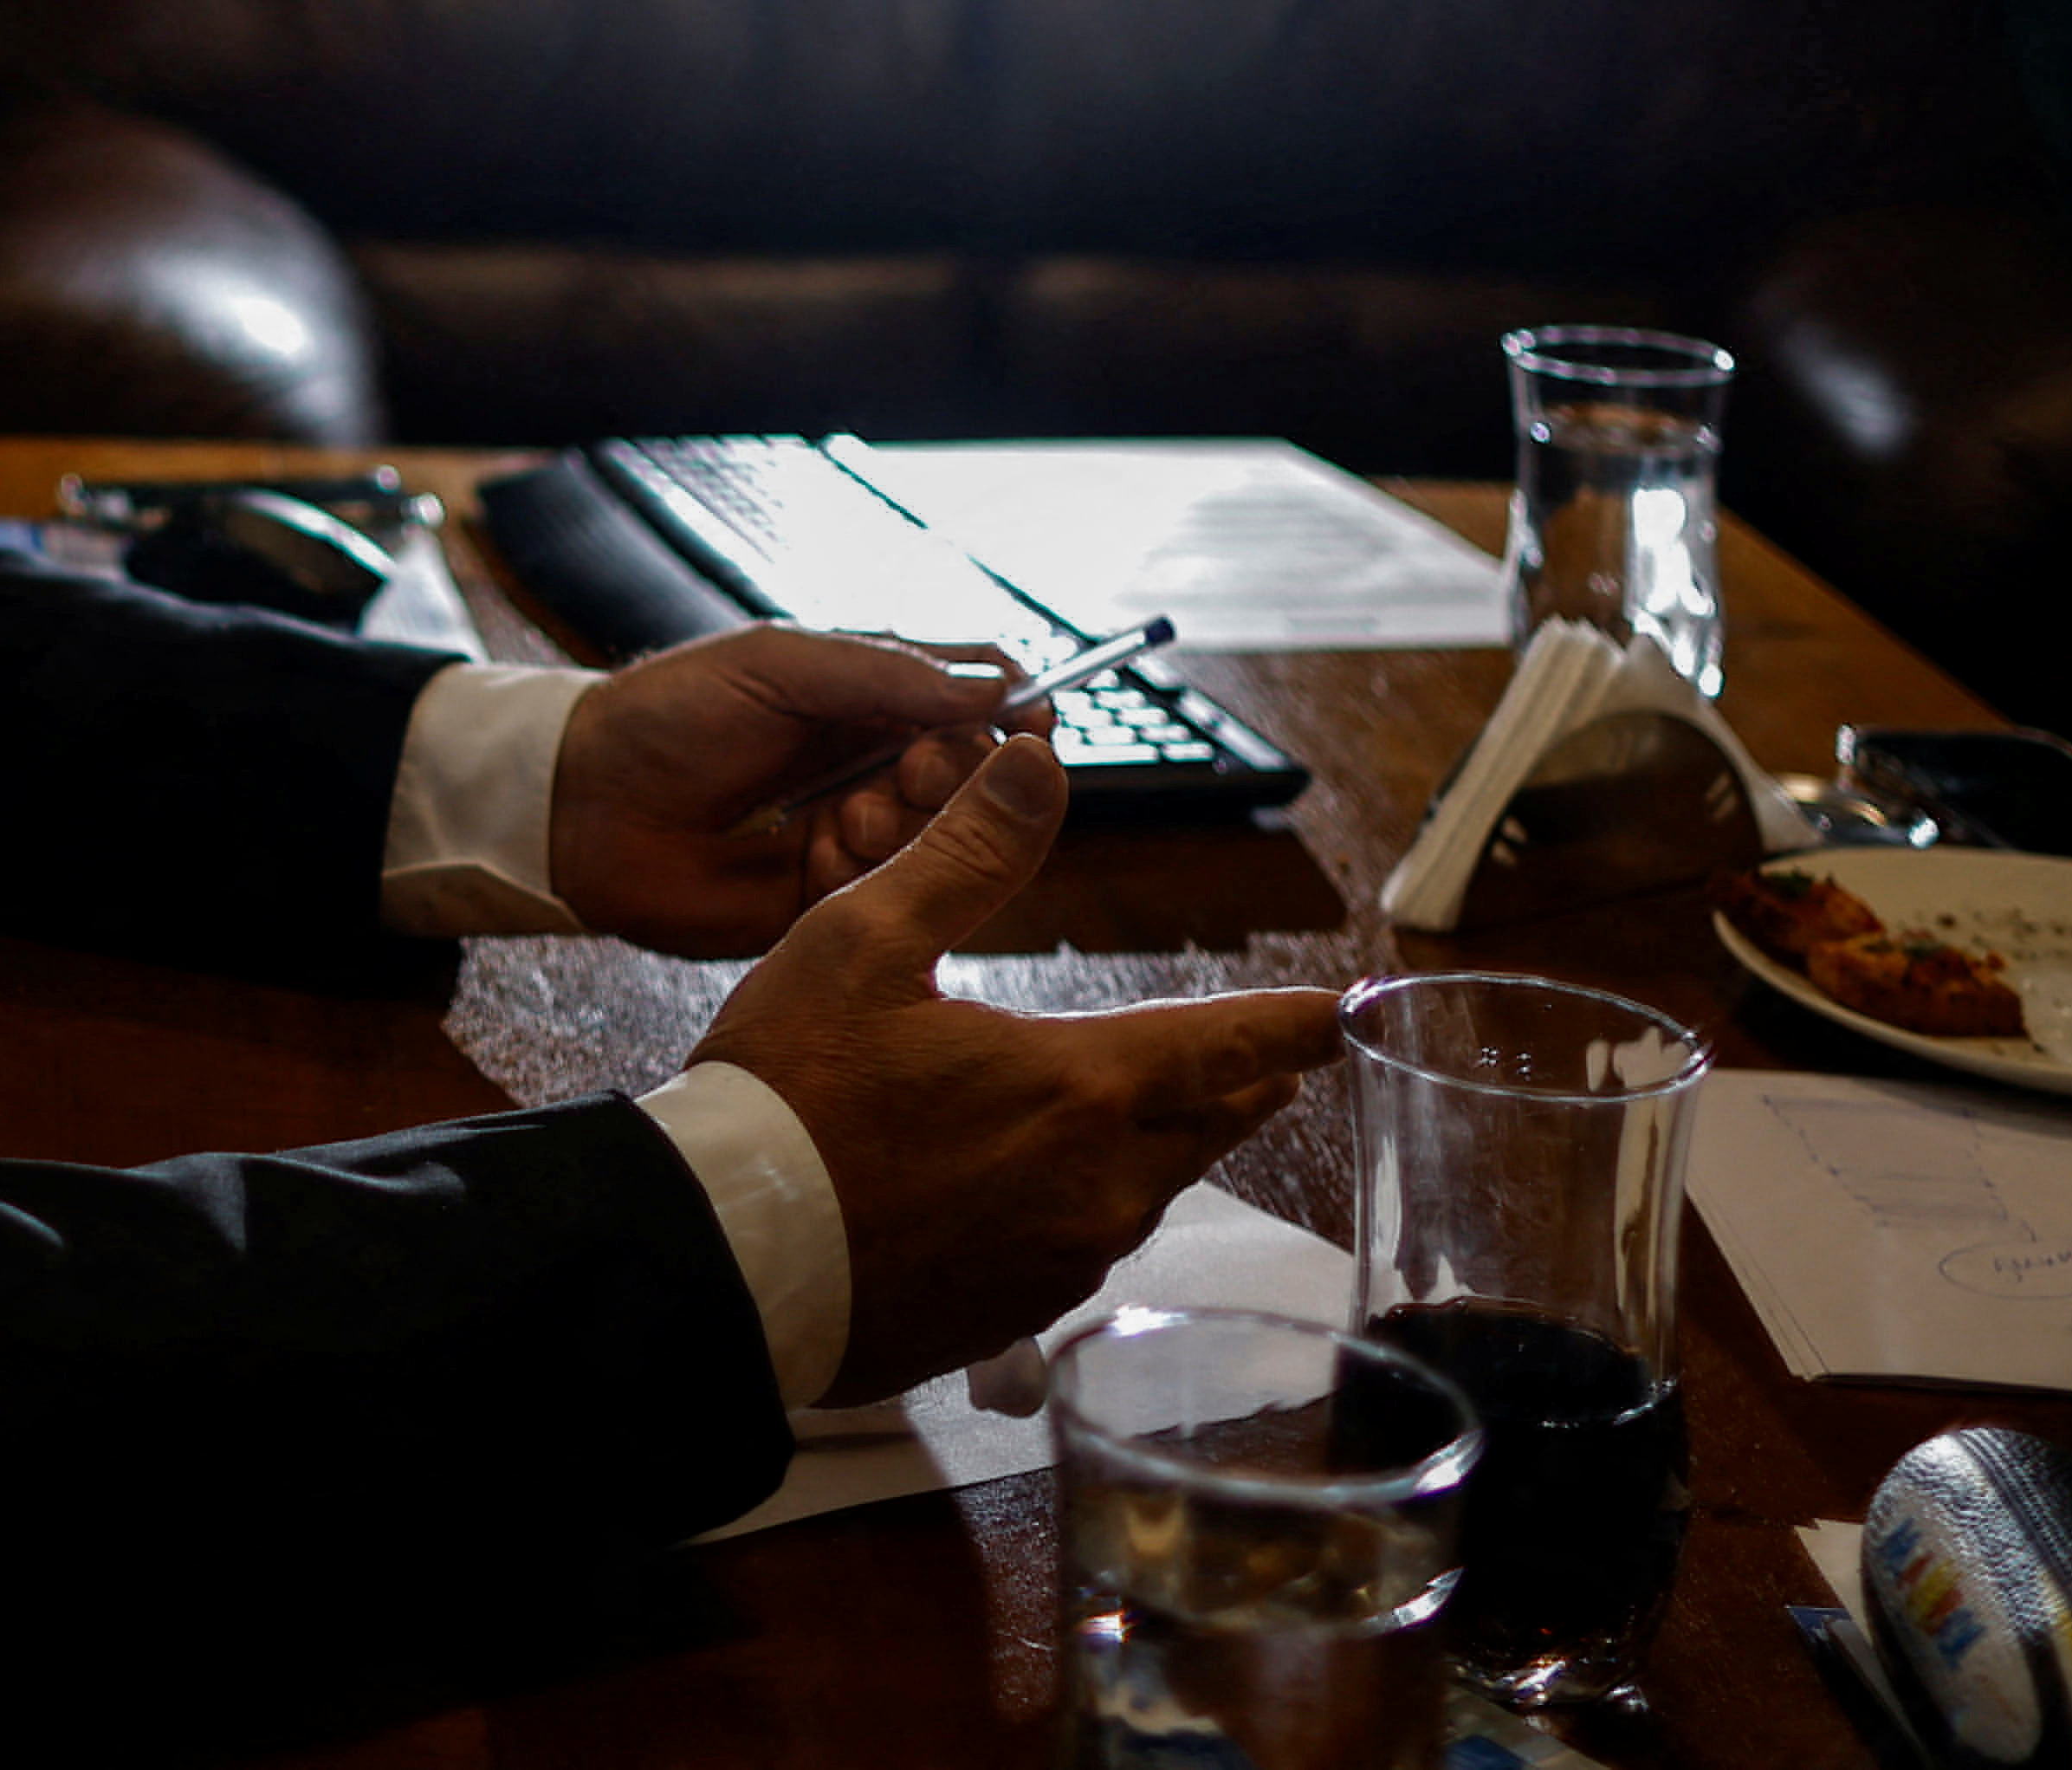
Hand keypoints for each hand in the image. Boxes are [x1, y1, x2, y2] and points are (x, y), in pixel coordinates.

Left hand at [543, 623, 1008, 958]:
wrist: (583, 804)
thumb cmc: (669, 714)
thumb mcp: (777, 663)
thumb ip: (885, 671)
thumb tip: (994, 684)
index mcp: (869, 692)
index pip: (979, 691)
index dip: (1014, 707)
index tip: (1024, 723)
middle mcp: (874, 761)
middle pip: (977, 771)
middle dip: (953, 774)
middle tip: (900, 770)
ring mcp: (857, 831)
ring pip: (945, 838)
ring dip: (903, 826)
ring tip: (838, 815)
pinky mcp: (831, 899)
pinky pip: (892, 894)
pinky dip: (864, 872)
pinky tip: (811, 855)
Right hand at [687, 739, 1346, 1397]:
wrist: (727, 1259)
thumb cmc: (786, 1096)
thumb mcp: (862, 941)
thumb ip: (966, 852)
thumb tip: (1037, 760)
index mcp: (1078, 1088)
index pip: (1225, 1044)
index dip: (1290, 1022)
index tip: (1344, 1011)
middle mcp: (1097, 1184)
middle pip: (1205, 1124)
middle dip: (1241, 1085)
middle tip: (1273, 1065)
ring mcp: (1061, 1259)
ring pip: (1147, 1188)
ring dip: (1165, 1144)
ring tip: (1174, 1115)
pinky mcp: (1017, 1312)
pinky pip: (1085, 1246)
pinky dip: (1089, 1203)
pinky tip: (1054, 1188)